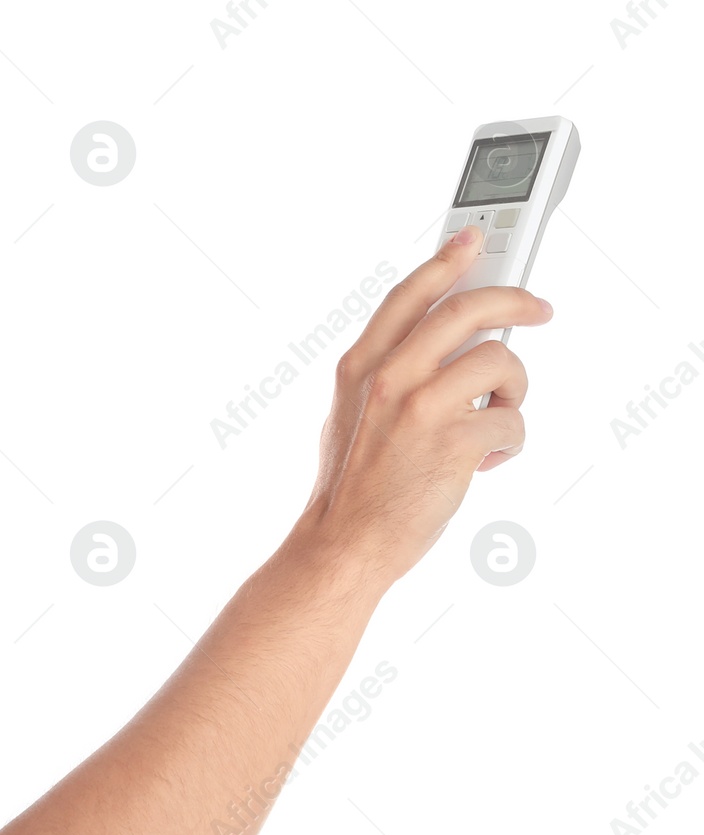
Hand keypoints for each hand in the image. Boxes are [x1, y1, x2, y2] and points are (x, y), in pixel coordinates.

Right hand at [303, 226, 553, 584]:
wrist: (345, 544)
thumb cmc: (352, 490)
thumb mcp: (350, 417)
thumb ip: (387, 377)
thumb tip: (445, 351)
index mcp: (360, 368)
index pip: (409, 296)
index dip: (445, 261)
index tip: (472, 239)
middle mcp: (389, 377)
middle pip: (466, 308)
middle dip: (514, 300)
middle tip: (539, 309)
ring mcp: (421, 407)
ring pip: (500, 362)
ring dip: (513, 392)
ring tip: (495, 421)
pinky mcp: (454, 441)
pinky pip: (510, 422)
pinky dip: (508, 443)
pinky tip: (484, 464)